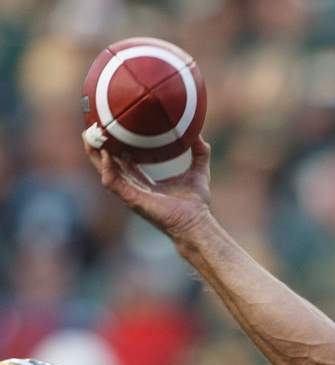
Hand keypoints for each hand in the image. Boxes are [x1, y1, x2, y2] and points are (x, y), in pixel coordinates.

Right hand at [82, 134, 212, 241]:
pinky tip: (105, 153)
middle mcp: (133, 187)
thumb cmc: (196, 204)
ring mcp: (130, 194)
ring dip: (94, 155)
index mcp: (144, 182)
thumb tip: (200, 135)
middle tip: (93, 127)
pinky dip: (106, 168)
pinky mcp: (131, 199)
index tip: (112, 129)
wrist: (196, 223)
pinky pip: (112, 182)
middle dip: (97, 147)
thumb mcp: (199, 172)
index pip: (123, 162)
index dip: (116, 147)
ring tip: (89, 136)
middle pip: (108, 165)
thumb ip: (200, 153)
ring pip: (104, 171)